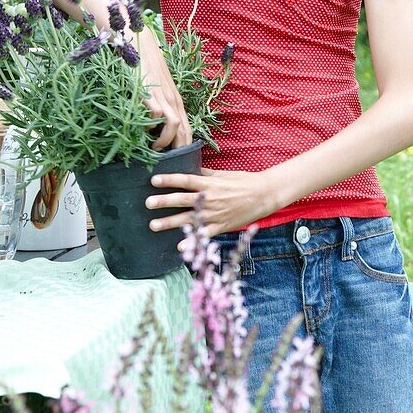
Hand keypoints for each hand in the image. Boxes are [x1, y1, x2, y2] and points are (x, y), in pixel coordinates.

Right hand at [136, 27, 191, 149]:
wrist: (139, 44)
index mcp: (176, 102)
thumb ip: (160, 106)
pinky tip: (143, 128)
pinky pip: (155, 115)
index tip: (180, 161)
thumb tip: (156, 128)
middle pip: (184, 131)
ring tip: (155, 148)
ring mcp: (162, 97)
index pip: (188, 130)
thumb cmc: (146, 69)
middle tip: (170, 164)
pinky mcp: (149, 93)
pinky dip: (150, 125)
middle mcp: (173, 101)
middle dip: (179, 150)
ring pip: (173, 125)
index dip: (186, 147)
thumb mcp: (158, 90)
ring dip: (165, 141)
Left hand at [145, 167, 272, 237]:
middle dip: (163, 202)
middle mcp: (210, 199)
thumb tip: (188, 167)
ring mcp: (215, 214)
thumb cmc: (243, 181)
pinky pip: (204, 234)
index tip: (153, 180)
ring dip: (169, 222)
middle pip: (182, 200)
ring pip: (188, 219)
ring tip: (153, 225)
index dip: (169, 180)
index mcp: (210, 183)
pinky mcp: (221, 226)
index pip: (185, 180)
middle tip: (148, 203)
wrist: (264, 195)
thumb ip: (205, 172)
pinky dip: (192, 240)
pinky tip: (179, 246)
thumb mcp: (223, 174)